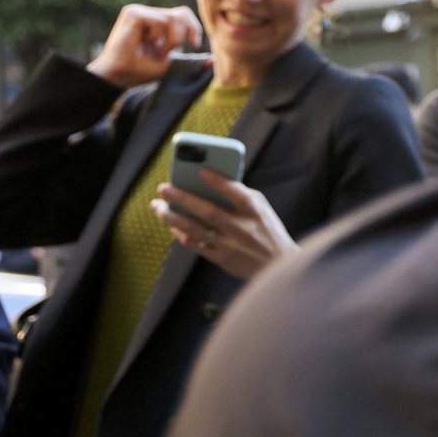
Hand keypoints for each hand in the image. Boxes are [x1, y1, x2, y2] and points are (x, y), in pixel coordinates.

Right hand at [88, 5, 203, 89]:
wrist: (118, 76)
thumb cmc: (140, 71)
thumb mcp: (170, 63)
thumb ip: (189, 58)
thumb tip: (213, 61)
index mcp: (156, 24)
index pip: (182, 15)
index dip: (194, 27)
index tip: (196, 44)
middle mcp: (148, 14)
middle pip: (181, 13)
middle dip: (185, 33)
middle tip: (172, 51)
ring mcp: (140, 11)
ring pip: (173, 18)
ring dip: (171, 40)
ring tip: (156, 51)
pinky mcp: (133, 13)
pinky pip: (160, 20)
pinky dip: (159, 36)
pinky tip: (146, 44)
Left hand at [154, 174, 294, 280]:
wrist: (279, 265)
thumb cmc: (268, 232)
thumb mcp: (263, 210)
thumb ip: (241, 196)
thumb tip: (210, 183)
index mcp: (255, 211)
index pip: (235, 191)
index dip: (217, 180)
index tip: (200, 171)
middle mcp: (242, 227)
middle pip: (208, 210)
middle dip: (183, 198)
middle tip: (164, 188)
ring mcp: (230, 245)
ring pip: (195, 229)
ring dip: (172, 217)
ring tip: (158, 206)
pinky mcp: (221, 258)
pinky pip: (194, 244)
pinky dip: (180, 233)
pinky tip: (172, 224)